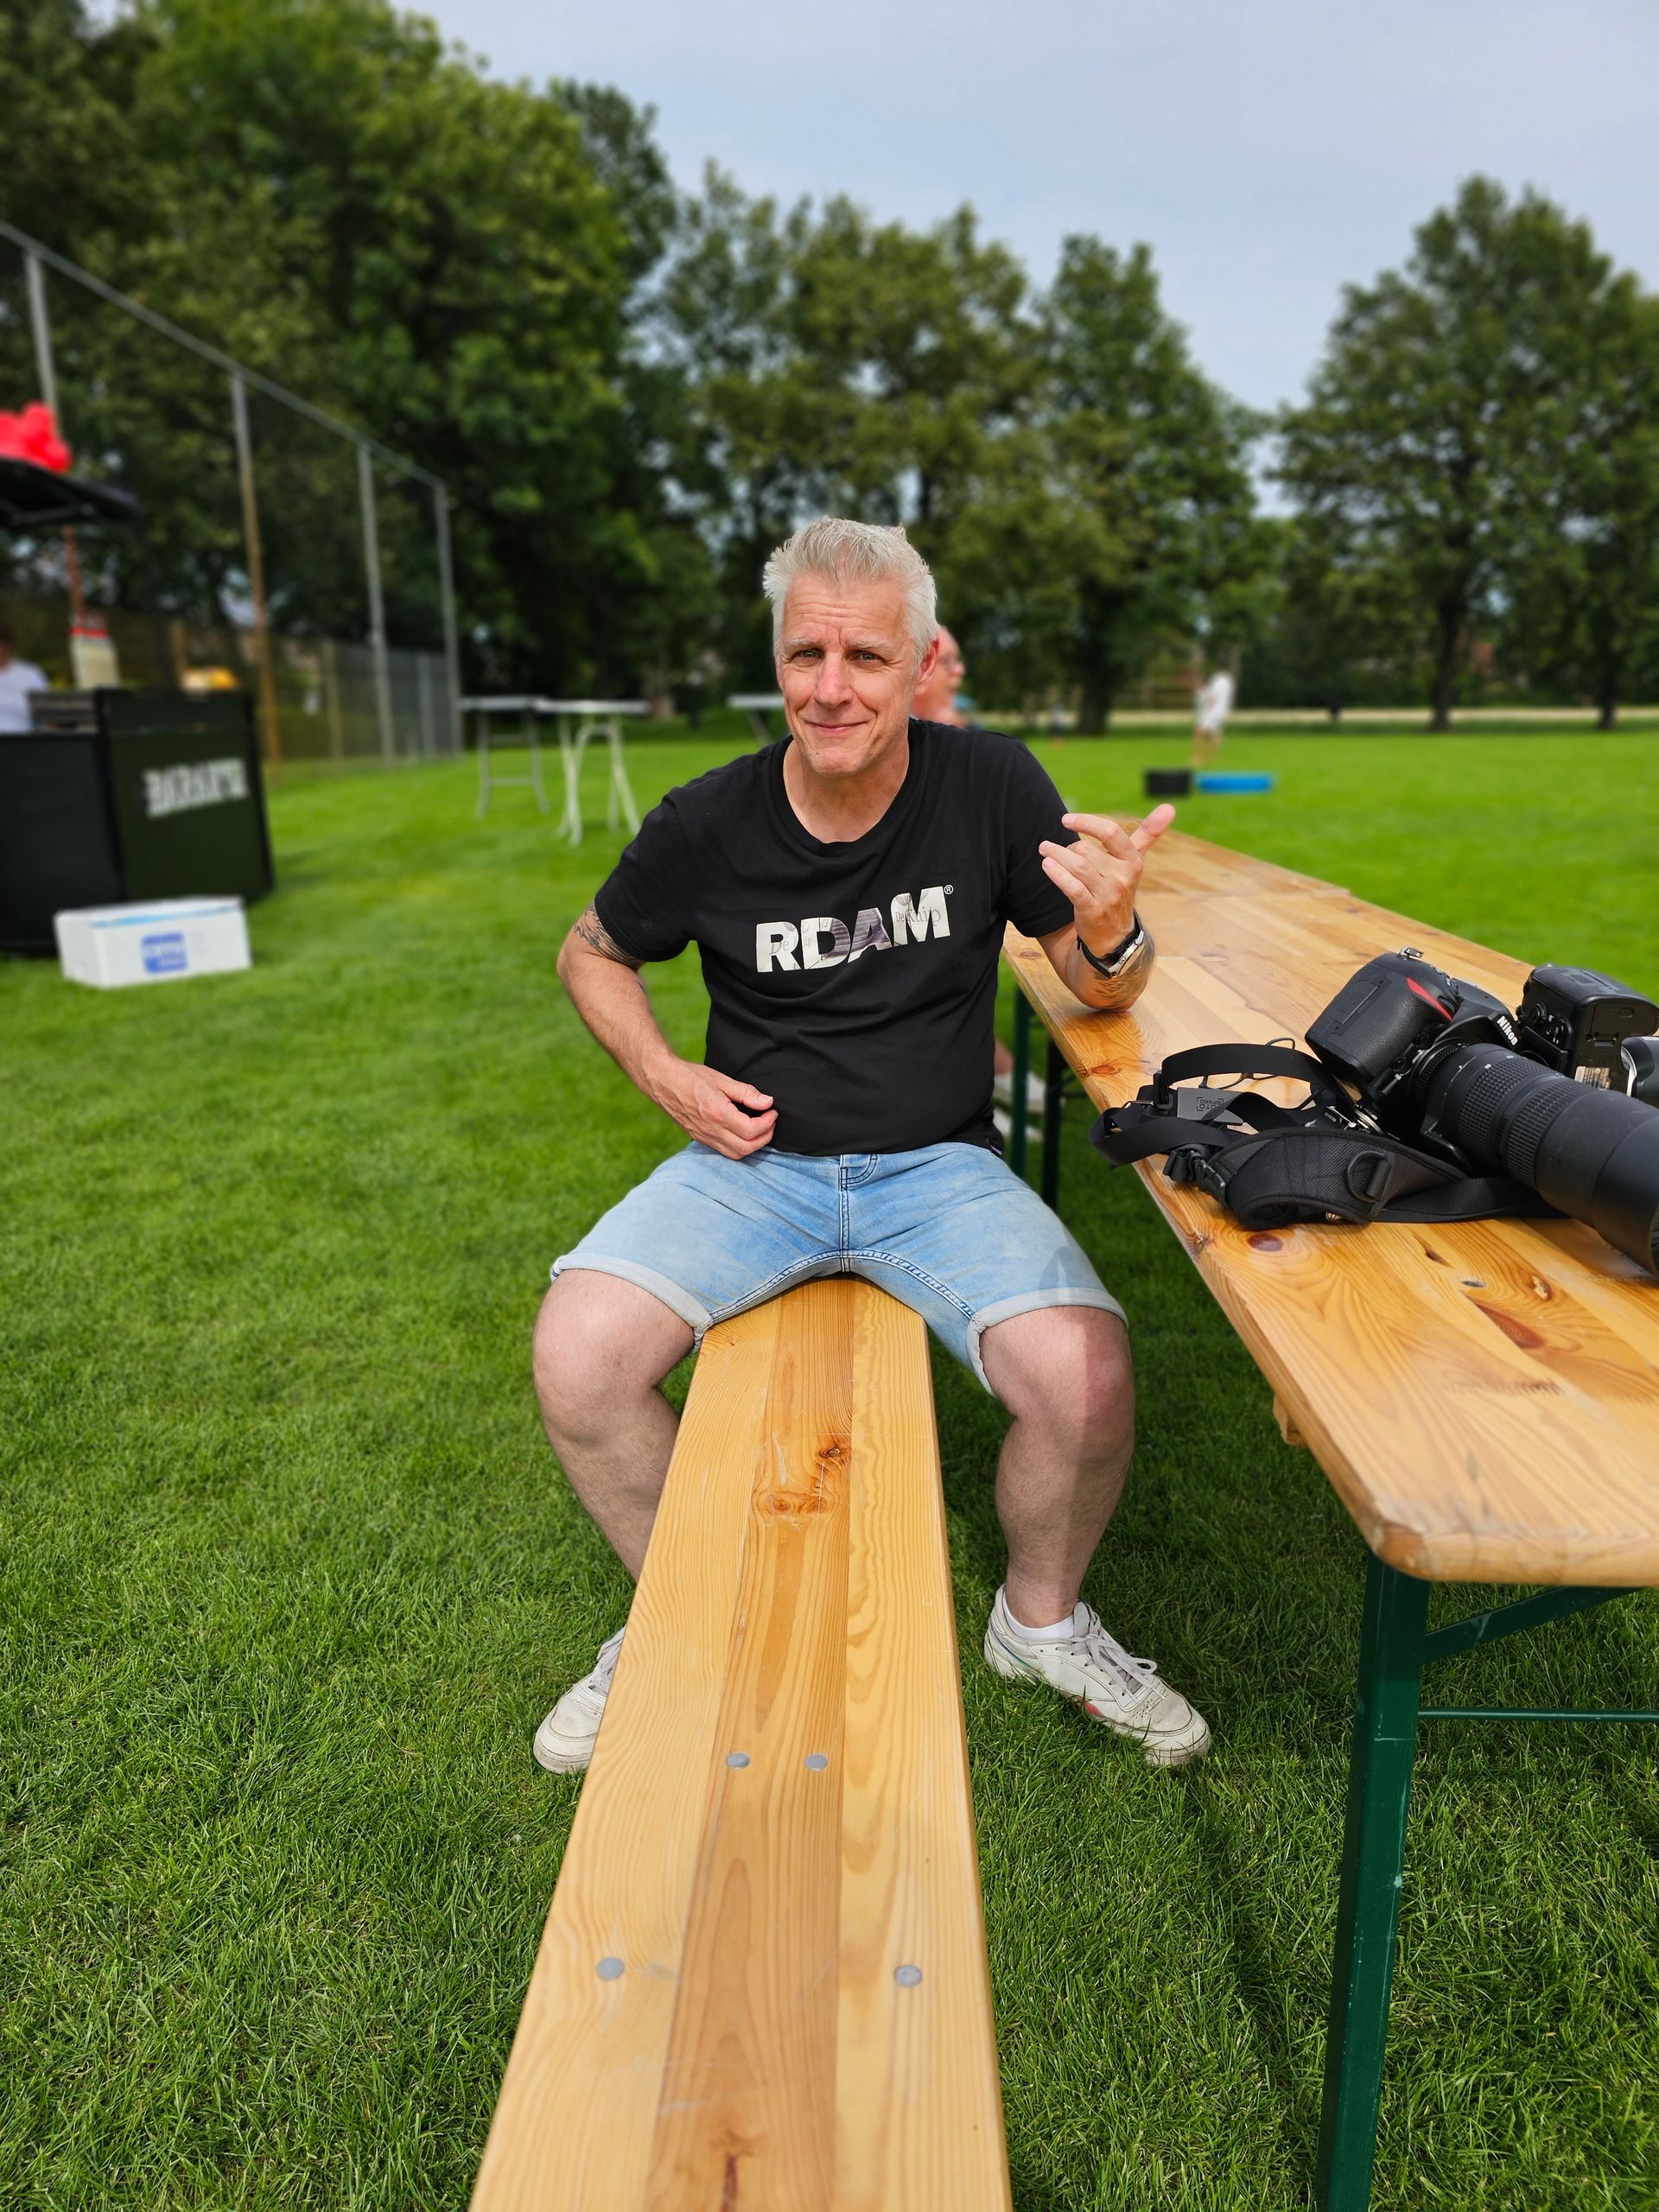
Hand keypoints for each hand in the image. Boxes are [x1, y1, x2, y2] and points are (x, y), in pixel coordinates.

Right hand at [649, 1056, 776, 1158]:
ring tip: (760, 1129)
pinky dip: (738, 1147)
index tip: (771, 1111)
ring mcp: (704, 1137)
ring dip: (753, 1145)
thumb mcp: (722, 1080)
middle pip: (747, 1148)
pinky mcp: (699, 1138)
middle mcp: (711, 1130)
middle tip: (770, 1122)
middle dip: (765, 1138)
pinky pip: (724, 1151)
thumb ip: (747, 1093)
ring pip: (735, 1154)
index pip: (752, 1130)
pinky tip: (742, 1133)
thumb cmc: (691, 1077)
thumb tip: (767, 1102)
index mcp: (718, 1114)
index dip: (767, 1123)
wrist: (662, 1081)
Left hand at [1039, 803, 1174, 952]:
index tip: (1066, 820)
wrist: (1114, 934)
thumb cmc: (1119, 889)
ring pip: (1077, 866)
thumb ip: (1148, 834)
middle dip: (1067, 847)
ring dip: (1056, 855)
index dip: (1086, 822)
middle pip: (1086, 850)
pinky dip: (1056, 873)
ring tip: (1045, 850)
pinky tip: (1047, 865)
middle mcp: (1123, 877)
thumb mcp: (1134, 862)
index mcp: (1133, 861)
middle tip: (1056, 849)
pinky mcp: (1092, 910)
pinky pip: (1072, 887)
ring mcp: (1109, 895)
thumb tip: (1169, 807)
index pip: (1111, 832)